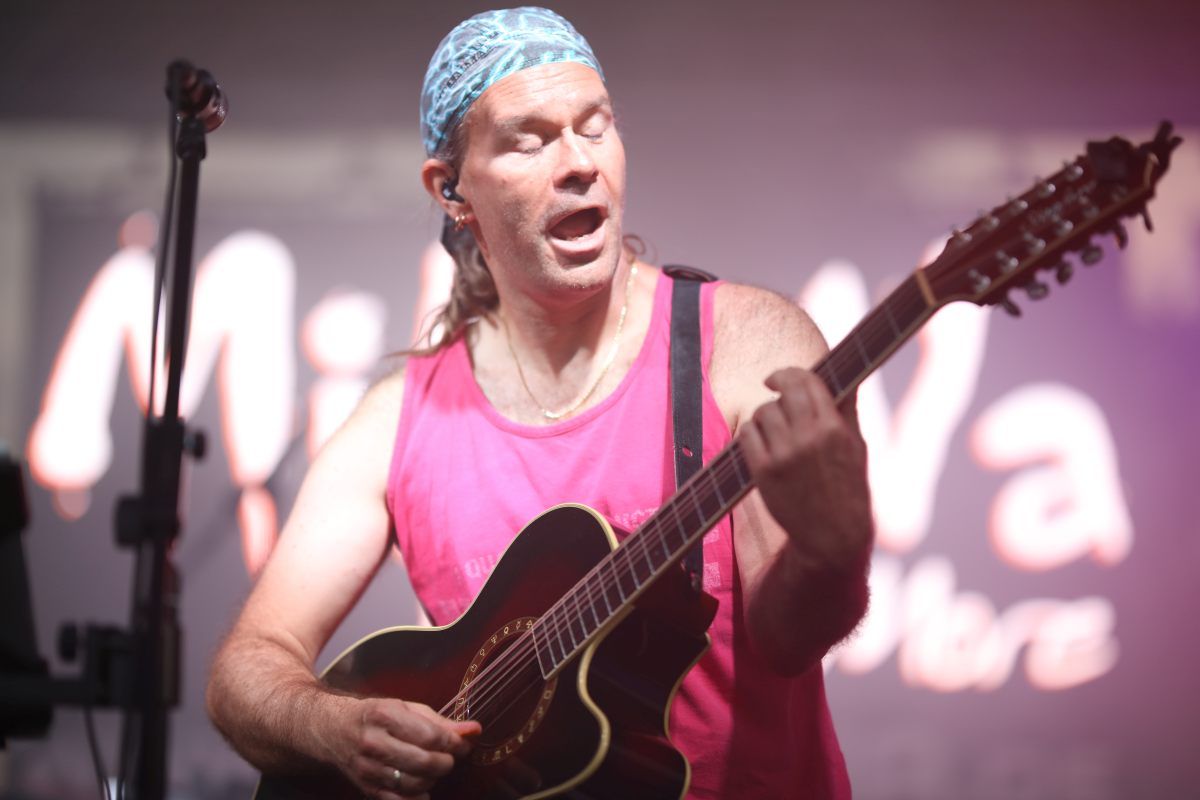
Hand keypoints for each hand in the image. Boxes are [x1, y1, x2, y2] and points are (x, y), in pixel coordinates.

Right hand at [336, 696, 480, 798]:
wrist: (333, 729)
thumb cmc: (375, 715)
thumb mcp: (406, 708)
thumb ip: (441, 721)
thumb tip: (473, 730)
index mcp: (384, 715)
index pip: (430, 735)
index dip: (453, 742)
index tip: (462, 743)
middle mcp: (373, 742)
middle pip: (423, 762)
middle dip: (446, 762)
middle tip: (450, 758)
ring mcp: (367, 768)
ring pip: (413, 783)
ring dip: (433, 779)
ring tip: (435, 769)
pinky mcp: (365, 787)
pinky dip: (417, 798)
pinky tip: (423, 788)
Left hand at [738, 367, 871, 574]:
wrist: (832, 535)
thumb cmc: (847, 487)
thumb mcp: (856, 447)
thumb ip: (847, 409)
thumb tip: (846, 376)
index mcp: (835, 429)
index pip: (808, 382)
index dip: (790, 373)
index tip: (780, 377)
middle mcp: (809, 438)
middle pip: (784, 391)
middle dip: (776, 385)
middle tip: (772, 388)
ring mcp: (784, 455)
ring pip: (763, 411)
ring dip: (766, 414)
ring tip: (775, 429)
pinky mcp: (764, 471)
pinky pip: (747, 433)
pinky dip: (752, 432)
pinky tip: (761, 441)